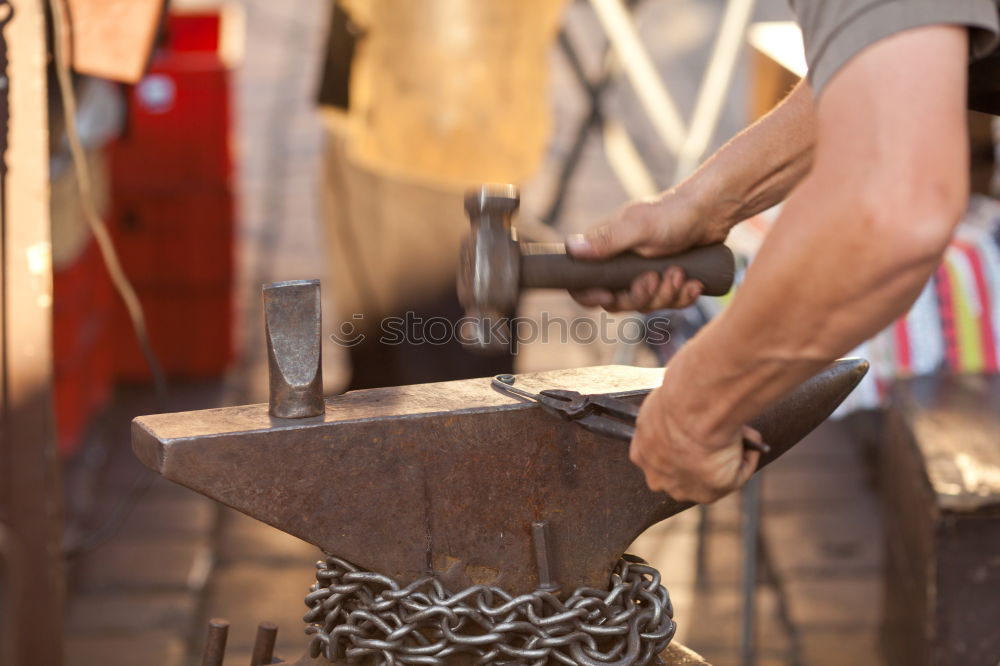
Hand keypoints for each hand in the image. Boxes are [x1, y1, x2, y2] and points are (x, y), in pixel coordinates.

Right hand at [565, 190, 726, 312]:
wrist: (712, 211)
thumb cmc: (674, 213)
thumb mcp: (639, 227)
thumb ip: (607, 240)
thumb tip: (571, 249)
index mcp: (605, 248)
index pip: (582, 282)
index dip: (590, 295)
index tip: (609, 295)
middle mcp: (620, 263)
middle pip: (617, 301)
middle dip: (639, 296)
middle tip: (655, 278)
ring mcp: (643, 273)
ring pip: (645, 304)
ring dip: (665, 295)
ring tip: (681, 275)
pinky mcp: (665, 280)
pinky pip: (667, 302)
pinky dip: (682, 297)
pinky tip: (695, 284)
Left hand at [630, 383, 761, 502]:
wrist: (695, 409)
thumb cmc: (679, 397)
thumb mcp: (667, 400)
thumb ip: (675, 414)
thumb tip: (697, 411)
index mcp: (641, 454)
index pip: (660, 454)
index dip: (683, 442)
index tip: (700, 428)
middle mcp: (659, 478)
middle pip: (685, 470)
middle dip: (704, 457)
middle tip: (726, 433)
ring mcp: (685, 490)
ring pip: (712, 475)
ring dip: (728, 456)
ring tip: (741, 431)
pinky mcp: (712, 492)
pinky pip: (737, 474)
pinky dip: (747, 456)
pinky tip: (749, 438)